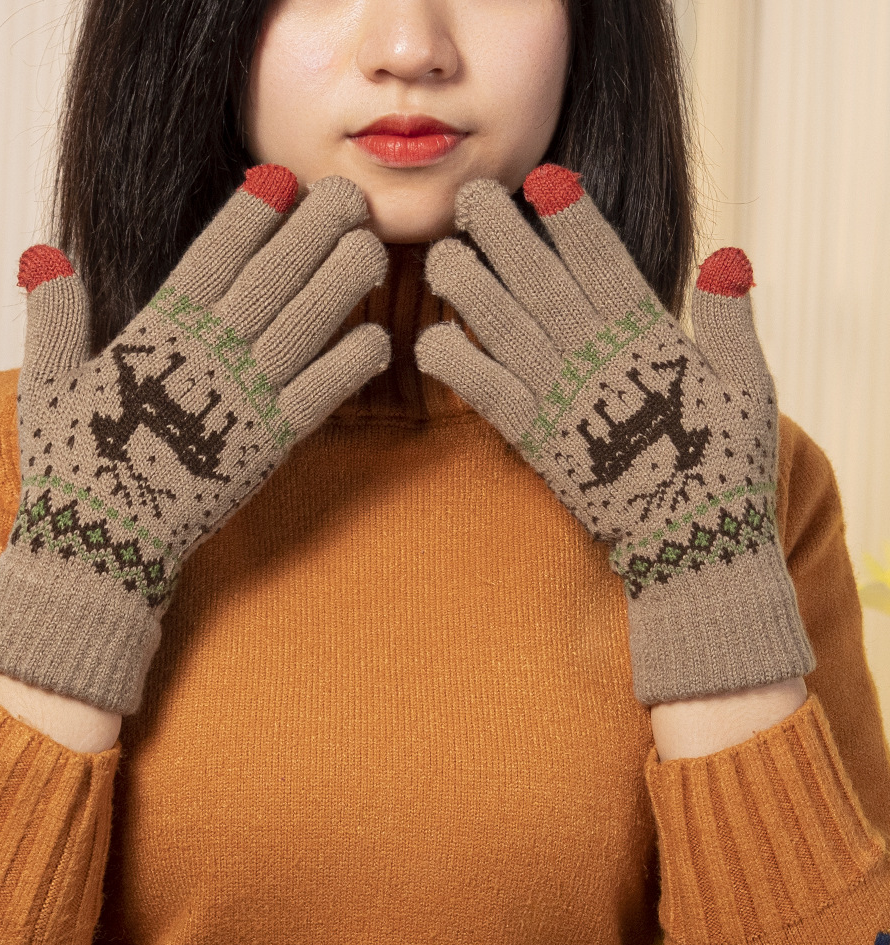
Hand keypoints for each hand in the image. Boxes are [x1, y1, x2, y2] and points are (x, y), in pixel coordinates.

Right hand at [0, 164, 390, 713]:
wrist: (103, 544)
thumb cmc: (74, 463)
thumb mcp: (47, 382)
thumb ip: (53, 316)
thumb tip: (41, 256)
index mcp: (156, 332)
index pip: (210, 257)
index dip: (248, 215)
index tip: (279, 178)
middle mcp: (207, 355)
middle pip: (272, 277)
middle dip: (313, 230)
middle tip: (349, 196)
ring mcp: (244, 398)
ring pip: (305, 324)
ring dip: (342, 282)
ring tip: (372, 246)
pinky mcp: (270, 444)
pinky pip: (321, 393)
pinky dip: (351, 365)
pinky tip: (379, 339)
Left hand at [414, 163, 813, 705]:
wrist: (690, 536)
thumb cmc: (723, 459)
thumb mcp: (747, 381)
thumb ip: (732, 319)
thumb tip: (727, 258)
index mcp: (648, 333)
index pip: (603, 260)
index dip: (571, 216)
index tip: (544, 178)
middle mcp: (596, 354)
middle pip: (539, 279)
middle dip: (503, 233)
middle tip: (470, 197)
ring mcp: (560, 393)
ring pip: (503, 324)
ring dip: (467, 286)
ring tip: (441, 253)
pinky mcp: (533, 437)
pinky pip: (484, 390)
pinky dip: (455, 363)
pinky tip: (429, 340)